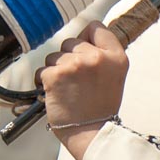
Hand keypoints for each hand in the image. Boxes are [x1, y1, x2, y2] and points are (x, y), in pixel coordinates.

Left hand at [37, 22, 128, 159]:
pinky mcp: (56, 75)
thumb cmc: (101, 107)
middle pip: (72, 40)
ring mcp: (75, 65)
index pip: (97, 27)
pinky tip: (57, 93)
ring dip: (56, 69)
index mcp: (116, 57)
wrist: (91, 132)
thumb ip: (103, 56)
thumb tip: (83, 39)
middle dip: (69, 56)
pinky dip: (45, 81)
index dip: (88, 38)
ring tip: (68, 88)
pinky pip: (42, 69)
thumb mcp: (114, 76)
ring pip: (54, 55)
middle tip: (78, 78)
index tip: (86, 51)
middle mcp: (97, 58)